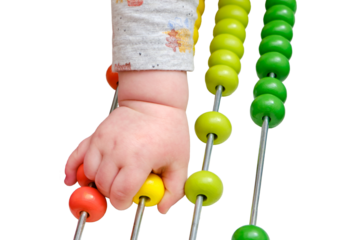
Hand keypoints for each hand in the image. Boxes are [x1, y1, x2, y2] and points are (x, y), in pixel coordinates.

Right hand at [63, 100, 190, 215]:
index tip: (128, 202)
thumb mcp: (180, 162)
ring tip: (110, 180)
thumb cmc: (169, 131)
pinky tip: (72, 181)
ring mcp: (103, 141)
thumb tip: (161, 209)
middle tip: (122, 191)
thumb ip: (174, 190)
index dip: (122, 204)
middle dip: (111, 194)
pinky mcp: (95, 134)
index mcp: (139, 159)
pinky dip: (71, 170)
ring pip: (89, 174)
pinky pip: (75, 156)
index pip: (120, 193)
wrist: (154, 102)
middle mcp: (117, 150)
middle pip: (104, 186)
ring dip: (97, 182)